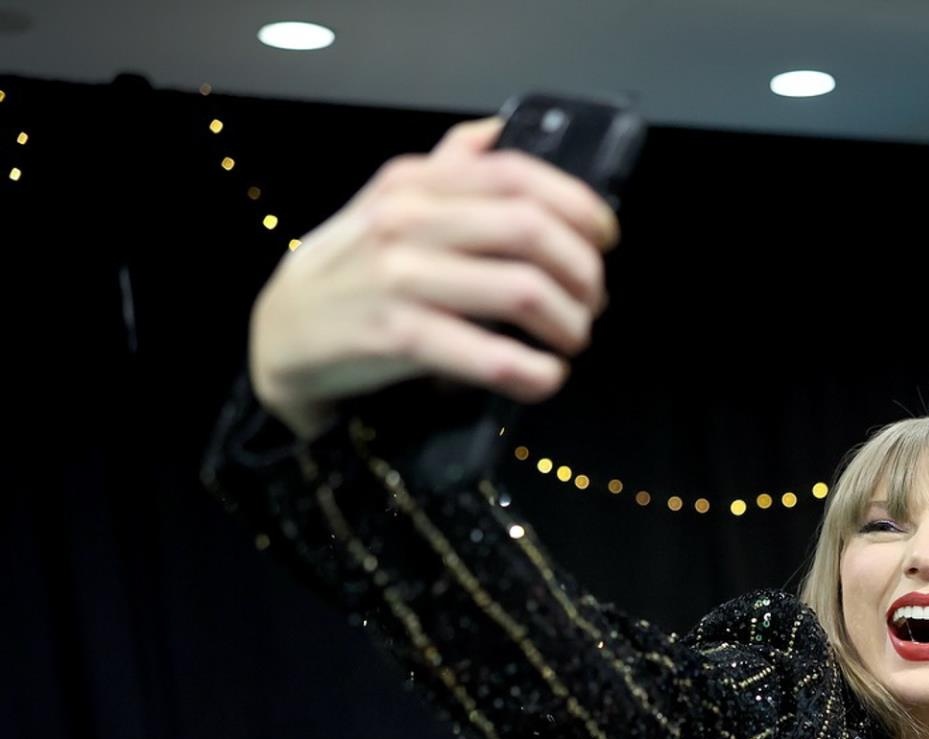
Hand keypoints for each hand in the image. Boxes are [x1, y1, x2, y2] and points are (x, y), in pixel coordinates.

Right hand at [248, 117, 620, 438]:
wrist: (282, 331)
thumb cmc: (355, 269)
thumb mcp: (392, 204)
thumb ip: (446, 168)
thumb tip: (496, 131)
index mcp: (416, 182)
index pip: (517, 175)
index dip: (579, 206)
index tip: (605, 239)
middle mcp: (407, 220)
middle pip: (531, 230)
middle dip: (582, 271)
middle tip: (592, 300)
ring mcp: (400, 278)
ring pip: (521, 290)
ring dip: (569, 323)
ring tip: (571, 339)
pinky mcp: (397, 338)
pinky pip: (490, 356)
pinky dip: (535, 373)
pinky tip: (544, 377)